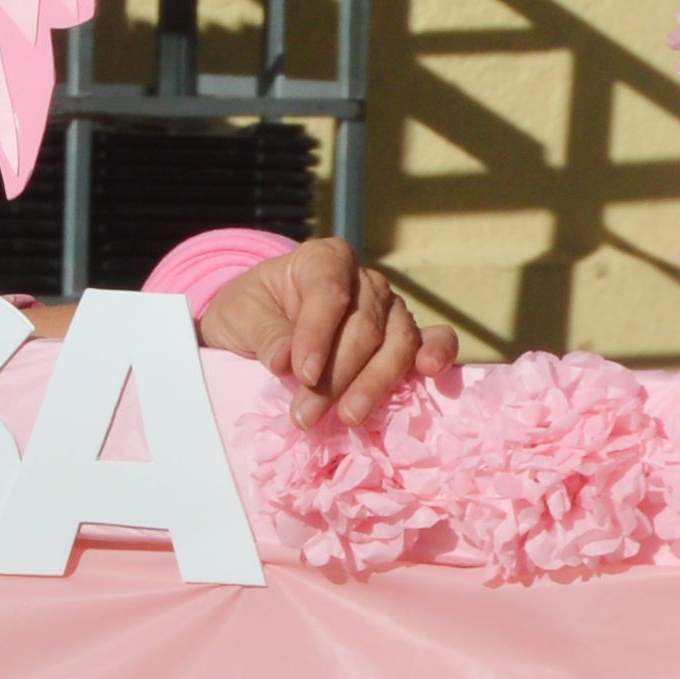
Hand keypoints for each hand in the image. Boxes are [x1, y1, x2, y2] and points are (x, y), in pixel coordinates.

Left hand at [191, 239, 456, 426]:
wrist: (261, 323)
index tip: (302, 374)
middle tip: (305, 416)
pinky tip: (431, 372)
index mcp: (324, 260)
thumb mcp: (240, 316)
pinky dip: (439, 354)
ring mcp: (390, 309)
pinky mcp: (406, 338)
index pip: (328, 293)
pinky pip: (434, 340)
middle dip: (336, 377)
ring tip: (348, 418)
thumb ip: (265, 334)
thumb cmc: (252, 313)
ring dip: (374, 384)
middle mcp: (365, 281)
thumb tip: (286, 361)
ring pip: (396, 343)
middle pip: (363, 327)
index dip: (317, 335)